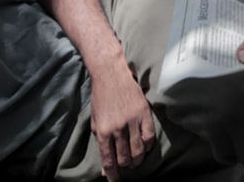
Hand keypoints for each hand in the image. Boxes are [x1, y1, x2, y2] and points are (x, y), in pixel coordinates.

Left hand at [90, 58, 155, 179]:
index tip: (115, 181)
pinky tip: (144, 147)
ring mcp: (132, 120)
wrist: (111, 72)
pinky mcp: (143, 112)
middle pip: (124, 158)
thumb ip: (101, 144)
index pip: (108, 161)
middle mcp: (117, 128)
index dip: (113, 175)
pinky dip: (147, 146)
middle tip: (126, 166)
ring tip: (135, 160)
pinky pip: (149, 136)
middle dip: (125, 166)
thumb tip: (106, 168)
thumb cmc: (101, 97)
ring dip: (136, 159)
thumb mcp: (95, 121)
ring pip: (138, 151)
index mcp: (102, 131)